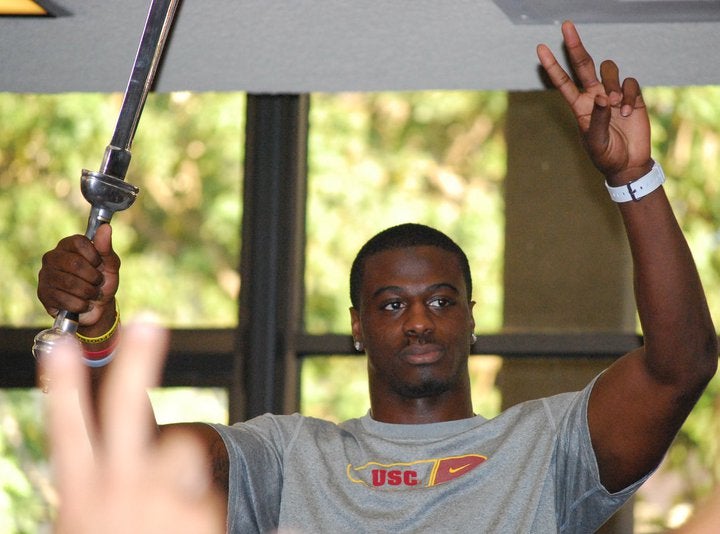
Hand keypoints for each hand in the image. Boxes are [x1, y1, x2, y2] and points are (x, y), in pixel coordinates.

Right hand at [37, 224, 119, 326]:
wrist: (97, 308)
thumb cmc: (102, 282)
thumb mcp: (110, 266)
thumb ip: (106, 248)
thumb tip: (106, 227)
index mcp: (68, 245)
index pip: (79, 242)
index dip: (94, 256)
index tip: (99, 264)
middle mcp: (52, 257)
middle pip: (75, 263)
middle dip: (93, 277)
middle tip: (98, 283)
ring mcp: (45, 275)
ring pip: (70, 283)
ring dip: (89, 292)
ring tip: (92, 294)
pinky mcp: (43, 294)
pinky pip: (64, 299)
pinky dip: (81, 305)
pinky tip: (83, 304)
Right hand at [43, 321, 224, 533]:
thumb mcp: (95, 521)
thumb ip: (103, 485)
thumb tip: (129, 445)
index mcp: (83, 495)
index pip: (69, 432)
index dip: (63, 388)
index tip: (60, 347)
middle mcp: (116, 491)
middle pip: (124, 410)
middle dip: (135, 362)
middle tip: (147, 323)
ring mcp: (158, 500)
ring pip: (180, 447)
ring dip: (181, 465)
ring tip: (169, 511)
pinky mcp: (198, 510)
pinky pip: (206, 491)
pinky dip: (202, 508)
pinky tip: (198, 529)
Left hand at [537, 21, 651, 183]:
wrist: (628, 165)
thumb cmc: (606, 156)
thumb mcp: (596, 142)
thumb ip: (597, 120)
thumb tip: (603, 97)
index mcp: (579, 106)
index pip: (563, 82)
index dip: (552, 65)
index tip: (540, 48)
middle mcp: (594, 96)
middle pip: (583, 64)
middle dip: (575, 45)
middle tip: (566, 25)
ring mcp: (613, 94)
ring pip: (609, 70)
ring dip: (612, 85)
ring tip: (617, 107)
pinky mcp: (632, 96)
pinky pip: (630, 84)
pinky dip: (630, 96)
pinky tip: (629, 113)